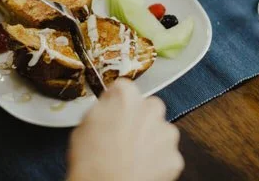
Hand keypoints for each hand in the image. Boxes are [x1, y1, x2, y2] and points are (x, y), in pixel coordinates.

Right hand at [67, 80, 183, 180]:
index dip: (116, 103)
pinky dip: (157, 161)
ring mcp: (166, 133)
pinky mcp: (174, 157)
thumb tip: (107, 110)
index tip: (111, 113)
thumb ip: (102, 110)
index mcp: (126, 96)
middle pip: (147, 107)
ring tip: (130, 157)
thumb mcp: (83, 124)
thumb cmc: (90, 160)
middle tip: (122, 136)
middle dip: (138, 119)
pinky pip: (166, 155)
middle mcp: (151, 109)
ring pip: (160, 131)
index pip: (123, 89)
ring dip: (150, 140)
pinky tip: (139, 169)